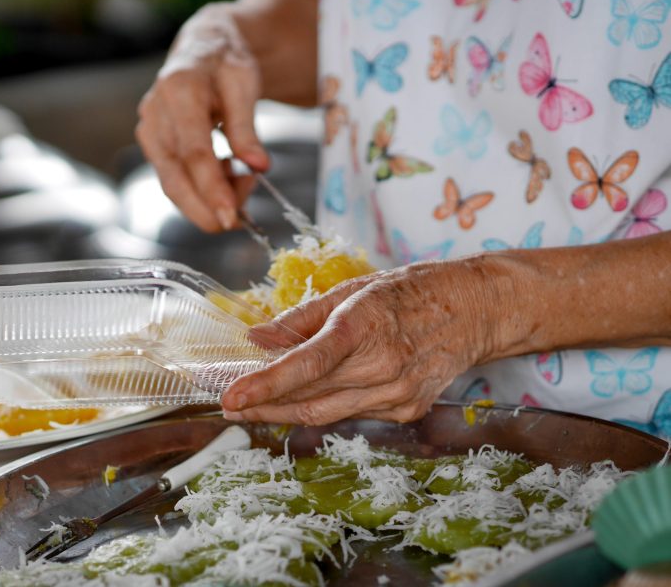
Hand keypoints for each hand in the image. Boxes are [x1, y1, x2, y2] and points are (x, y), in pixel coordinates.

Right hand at [135, 4, 269, 232]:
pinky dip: (202, 190)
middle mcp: (155, 113)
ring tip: (245, 182)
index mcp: (179, 90)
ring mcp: (149, 132)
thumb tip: (259, 165)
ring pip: (172, 184)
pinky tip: (228, 176)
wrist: (203, 49)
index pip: (194, 152)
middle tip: (238, 220)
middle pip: (174, 177)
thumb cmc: (225, 64)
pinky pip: (175, 179)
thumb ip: (247, 127)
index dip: (212, 188)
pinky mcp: (154, 146)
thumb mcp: (245, 84)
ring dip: (208, 199)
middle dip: (206, 208)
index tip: (231, 216)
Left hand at [221, 256, 517, 424]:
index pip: (307, 364)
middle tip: (230, 402)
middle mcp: (383, 366)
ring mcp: (397, 394)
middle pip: (308, 397)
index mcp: (364, 326)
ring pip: (325, 413)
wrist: (474, 310)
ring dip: (286, 410)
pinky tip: (307, 395)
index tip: (231, 397)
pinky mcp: (405, 410)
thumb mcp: (352, 289)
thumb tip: (256, 338)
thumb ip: (301, 318)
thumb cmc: (410, 292)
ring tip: (256, 402)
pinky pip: (349, 414)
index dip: (264, 385)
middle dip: (263, 404)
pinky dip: (322, 405)